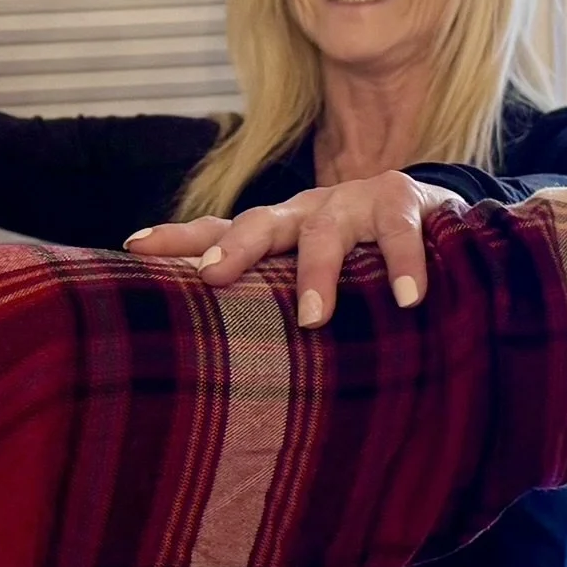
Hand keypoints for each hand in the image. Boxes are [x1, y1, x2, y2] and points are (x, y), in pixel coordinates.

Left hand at [124, 171, 467, 327]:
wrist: (432, 210)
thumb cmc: (359, 257)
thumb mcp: (309, 275)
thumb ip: (270, 307)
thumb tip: (208, 365)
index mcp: (278, 230)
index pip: (220, 229)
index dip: (180, 238)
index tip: (134, 248)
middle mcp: (306, 211)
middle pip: (262, 222)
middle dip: (237, 246)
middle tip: (213, 276)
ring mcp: (352, 202)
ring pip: (325, 231)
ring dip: (318, 271)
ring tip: (313, 317)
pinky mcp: (402, 201)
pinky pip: (399, 231)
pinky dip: (403, 262)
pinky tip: (407, 297)